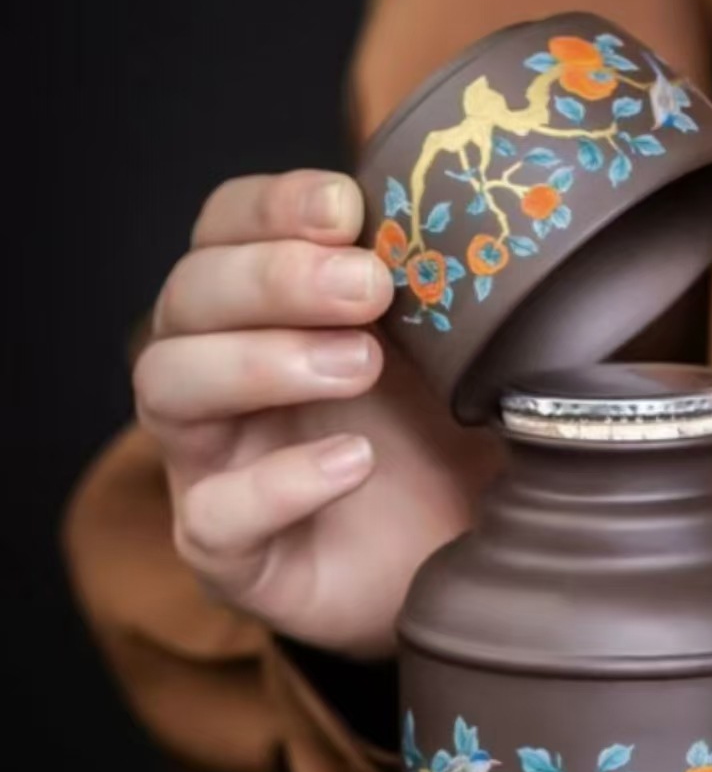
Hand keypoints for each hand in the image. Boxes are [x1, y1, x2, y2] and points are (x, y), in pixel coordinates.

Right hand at [134, 170, 500, 657]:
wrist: (459, 564)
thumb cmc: (447, 446)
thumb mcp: (460, 360)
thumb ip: (447, 294)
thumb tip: (481, 224)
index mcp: (268, 312)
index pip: (224, 231)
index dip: (268, 208)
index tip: (344, 207)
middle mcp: (222, 378)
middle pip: (187, 298)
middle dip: (271, 278)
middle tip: (367, 287)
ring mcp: (216, 465)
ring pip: (169, 386)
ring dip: (259, 361)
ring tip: (359, 366)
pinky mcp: (231, 554)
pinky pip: (213, 513)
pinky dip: (279, 481)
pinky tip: (354, 463)